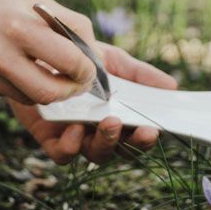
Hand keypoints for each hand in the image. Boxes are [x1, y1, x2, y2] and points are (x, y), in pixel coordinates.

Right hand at [0, 0, 101, 104]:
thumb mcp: (37, 1)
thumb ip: (72, 26)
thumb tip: (97, 56)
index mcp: (18, 27)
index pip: (68, 61)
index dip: (86, 69)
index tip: (90, 68)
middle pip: (50, 92)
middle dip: (71, 90)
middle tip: (78, 81)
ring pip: (31, 98)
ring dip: (48, 90)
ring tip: (51, 71)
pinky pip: (11, 94)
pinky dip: (24, 86)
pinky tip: (20, 67)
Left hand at [9, 43, 178, 164]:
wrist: (38, 55)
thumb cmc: (78, 60)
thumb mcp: (112, 61)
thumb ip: (140, 74)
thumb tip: (172, 85)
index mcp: (119, 117)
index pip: (138, 136)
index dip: (147, 138)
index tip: (154, 129)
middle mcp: (99, 132)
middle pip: (121, 151)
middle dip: (130, 143)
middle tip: (135, 128)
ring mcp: (76, 137)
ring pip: (96, 154)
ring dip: (105, 142)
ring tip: (108, 122)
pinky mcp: (51, 139)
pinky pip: (63, 154)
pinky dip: (70, 146)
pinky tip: (73, 127)